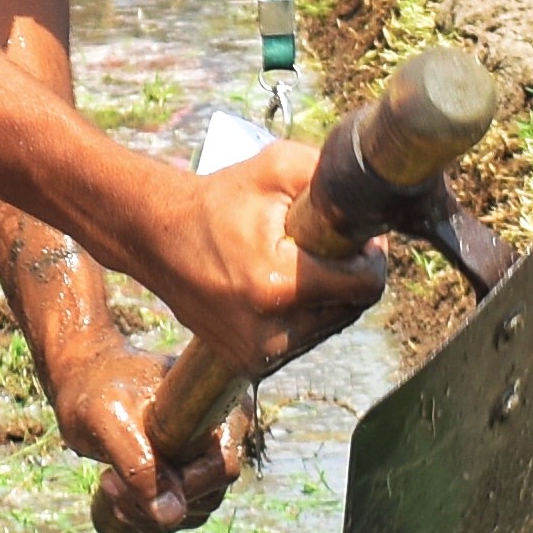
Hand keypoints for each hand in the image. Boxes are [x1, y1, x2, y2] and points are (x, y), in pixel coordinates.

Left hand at [44, 329, 252, 532]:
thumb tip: (172, 515)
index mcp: (224, 406)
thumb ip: (138, 467)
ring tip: (108, 482)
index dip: (177, 484)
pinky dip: (147, 513)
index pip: (220, 468)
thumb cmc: (97, 389)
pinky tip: (116, 492)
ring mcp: (208, 456)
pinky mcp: (188, 472)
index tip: (119, 474)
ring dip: (147, 512)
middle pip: (208, 495)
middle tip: (107, 482)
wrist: (84, 381)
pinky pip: (179, 511)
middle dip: (154, 502)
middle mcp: (226, 433)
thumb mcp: (109, 421)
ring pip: (192, 510)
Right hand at [123, 138, 390, 384]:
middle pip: (351, 309)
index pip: (365, 286)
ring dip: (328, 298)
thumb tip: (375, 201)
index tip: (357, 237)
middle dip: (348, 275)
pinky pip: (303, 340)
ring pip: (329, 327)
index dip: (369, 256)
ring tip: (299, 264)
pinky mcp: (249, 364)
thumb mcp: (275, 168)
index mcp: (277, 285)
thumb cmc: (218, 201)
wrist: (156, 238)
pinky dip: (303, 315)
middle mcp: (270, 332)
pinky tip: (281, 287)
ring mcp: (258, 354)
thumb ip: (330, 177)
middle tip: (325, 246)